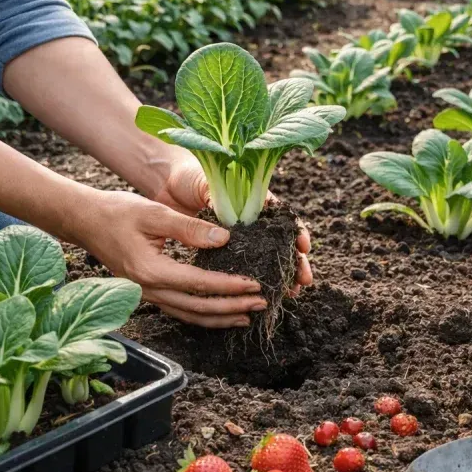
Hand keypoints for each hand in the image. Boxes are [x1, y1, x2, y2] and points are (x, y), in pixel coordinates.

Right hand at [68, 189, 267, 327]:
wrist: (85, 220)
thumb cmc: (117, 212)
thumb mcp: (154, 212)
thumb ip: (189, 227)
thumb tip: (224, 239)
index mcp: (152, 271)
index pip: (201, 284)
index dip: (230, 286)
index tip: (256, 285)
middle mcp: (149, 290)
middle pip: (198, 307)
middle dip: (233, 307)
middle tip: (262, 303)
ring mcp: (146, 295)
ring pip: (189, 315)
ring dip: (220, 317)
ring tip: (248, 316)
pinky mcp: (147, 292)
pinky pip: (180, 310)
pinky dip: (202, 315)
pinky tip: (219, 313)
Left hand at [153, 160, 313, 294]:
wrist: (168, 181)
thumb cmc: (190, 176)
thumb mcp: (207, 185)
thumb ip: (219, 203)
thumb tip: (225, 234)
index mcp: (253, 201)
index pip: (284, 217)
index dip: (297, 232)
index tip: (304, 247)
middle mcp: (250, 221)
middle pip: (281, 243)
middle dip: (295, 262)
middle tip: (303, 280)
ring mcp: (238, 238)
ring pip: (266, 259)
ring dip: (280, 276)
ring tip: (291, 292)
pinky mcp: (221, 251)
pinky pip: (241, 268)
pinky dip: (252, 281)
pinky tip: (261, 295)